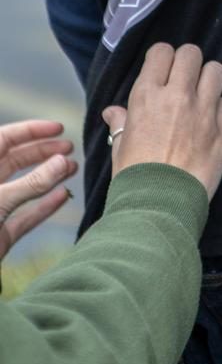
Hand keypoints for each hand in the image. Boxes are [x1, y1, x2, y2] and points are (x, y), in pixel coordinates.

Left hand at [0, 120, 76, 261]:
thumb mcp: (0, 201)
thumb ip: (32, 183)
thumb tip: (64, 160)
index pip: (5, 139)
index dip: (32, 131)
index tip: (59, 129)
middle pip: (16, 161)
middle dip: (44, 152)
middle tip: (70, 149)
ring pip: (24, 188)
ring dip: (49, 178)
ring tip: (73, 168)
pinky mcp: (0, 235)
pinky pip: (25, 216)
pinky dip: (45, 206)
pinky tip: (64, 196)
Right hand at [102, 43, 221, 201]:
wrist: (159, 207)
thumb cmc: (135, 178)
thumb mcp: (120, 148)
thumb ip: (121, 123)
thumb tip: (113, 111)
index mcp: (147, 96)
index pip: (162, 51)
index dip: (163, 59)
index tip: (163, 70)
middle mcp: (176, 96)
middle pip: (191, 53)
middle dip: (188, 63)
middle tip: (184, 81)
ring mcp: (203, 111)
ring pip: (215, 70)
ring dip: (209, 79)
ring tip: (202, 95)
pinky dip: (219, 108)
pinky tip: (210, 121)